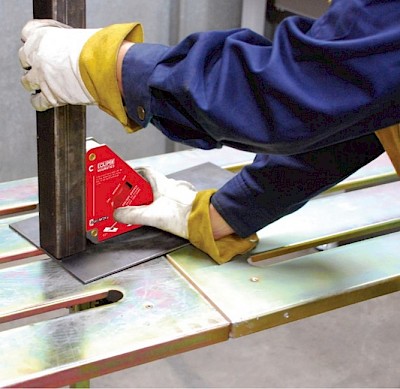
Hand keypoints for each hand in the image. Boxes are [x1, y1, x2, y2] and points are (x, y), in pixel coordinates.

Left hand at [19, 19, 142, 132]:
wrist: (101, 68)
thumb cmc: (95, 51)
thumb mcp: (79, 37)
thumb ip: (70, 42)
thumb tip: (76, 47)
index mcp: (43, 37)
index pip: (27, 33)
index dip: (33, 40)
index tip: (39, 44)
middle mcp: (38, 56)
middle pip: (24, 58)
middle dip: (33, 62)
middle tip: (43, 66)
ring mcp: (41, 77)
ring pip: (27, 82)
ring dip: (33, 83)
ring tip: (41, 85)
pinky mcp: (50, 95)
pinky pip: (38, 102)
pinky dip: (39, 102)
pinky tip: (43, 101)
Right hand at [113, 167, 257, 263]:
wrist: (205, 221)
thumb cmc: (184, 214)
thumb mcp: (152, 215)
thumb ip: (133, 215)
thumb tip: (118, 214)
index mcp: (161, 182)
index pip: (145, 170)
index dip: (133, 172)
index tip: (124, 177)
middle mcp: (171, 185)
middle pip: (151, 182)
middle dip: (139, 189)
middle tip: (129, 198)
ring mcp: (179, 193)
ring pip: (161, 192)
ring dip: (150, 198)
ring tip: (141, 208)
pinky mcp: (184, 203)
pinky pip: (169, 200)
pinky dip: (160, 205)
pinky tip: (158, 214)